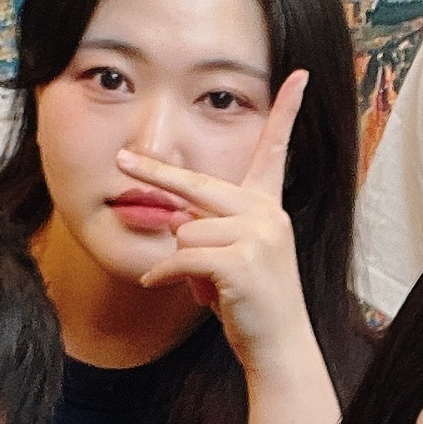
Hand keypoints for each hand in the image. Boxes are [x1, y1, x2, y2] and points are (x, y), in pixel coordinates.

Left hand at [124, 69, 313, 372]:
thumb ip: (207, 232)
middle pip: (199, 184)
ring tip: (203, 286)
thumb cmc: (251, 304)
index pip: (276, 151)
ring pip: (185, 232)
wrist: (278, 348)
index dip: (287, 112)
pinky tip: (158, 286)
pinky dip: (164, 275)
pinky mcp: (242, 261)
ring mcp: (258, 235)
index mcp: (268, 207)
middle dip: (156, 174)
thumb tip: (173, 221)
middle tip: (123, 161)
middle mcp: (267, 214)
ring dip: (180, 263)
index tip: (299, 75)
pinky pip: (182, 257)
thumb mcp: (230, 259)